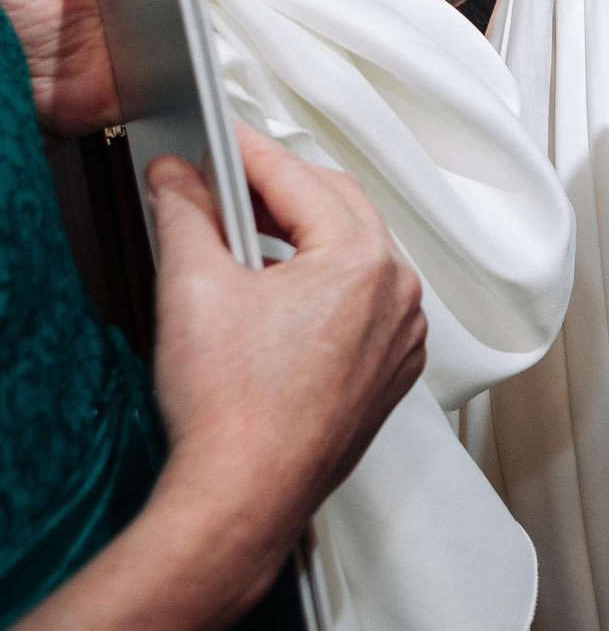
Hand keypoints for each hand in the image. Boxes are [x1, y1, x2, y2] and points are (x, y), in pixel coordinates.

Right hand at [149, 126, 426, 612]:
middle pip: (340, 206)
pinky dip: (327, 284)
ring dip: (305, 235)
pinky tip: (279, 297)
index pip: (300, 178)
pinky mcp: (390, 368)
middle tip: (226, 184)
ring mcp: (400, 333)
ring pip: (358, 253)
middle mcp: (397, 292)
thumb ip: (186, 214)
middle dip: (281, 189)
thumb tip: (178, 177)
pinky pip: (367, 302)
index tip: (216, 142)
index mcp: (361, 260)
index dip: (247, 153)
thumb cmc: (232, 411)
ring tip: (246, 237)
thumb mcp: (194, 287)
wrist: (245, 495)